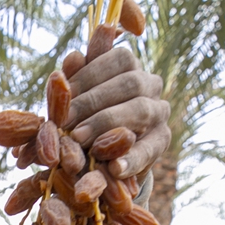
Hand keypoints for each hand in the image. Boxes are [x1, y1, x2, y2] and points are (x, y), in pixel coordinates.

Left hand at [62, 46, 171, 178]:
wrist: (100, 157)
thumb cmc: (82, 118)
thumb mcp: (74, 99)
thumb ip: (74, 79)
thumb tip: (73, 57)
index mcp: (130, 67)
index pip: (118, 59)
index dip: (89, 73)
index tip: (63, 92)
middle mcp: (150, 85)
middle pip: (130, 83)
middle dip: (93, 101)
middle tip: (66, 121)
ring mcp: (159, 113)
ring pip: (141, 111)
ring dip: (106, 125)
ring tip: (80, 139)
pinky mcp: (162, 142)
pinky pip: (150, 148)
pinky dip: (131, 159)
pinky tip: (114, 168)